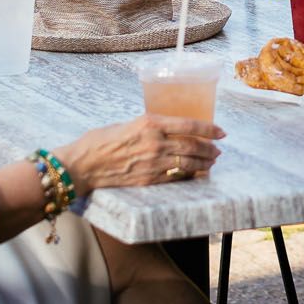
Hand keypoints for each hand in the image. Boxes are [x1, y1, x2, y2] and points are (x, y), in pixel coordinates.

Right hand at [57, 115, 224, 188]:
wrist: (83, 165)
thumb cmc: (100, 141)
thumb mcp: (129, 123)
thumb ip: (150, 127)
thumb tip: (168, 130)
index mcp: (150, 123)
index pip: (189, 125)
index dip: (209, 129)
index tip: (221, 131)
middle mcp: (155, 143)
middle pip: (193, 145)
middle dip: (210, 148)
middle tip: (218, 149)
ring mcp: (153, 163)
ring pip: (188, 163)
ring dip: (204, 163)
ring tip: (212, 161)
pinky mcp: (148, 180)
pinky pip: (176, 177)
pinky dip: (189, 175)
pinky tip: (195, 174)